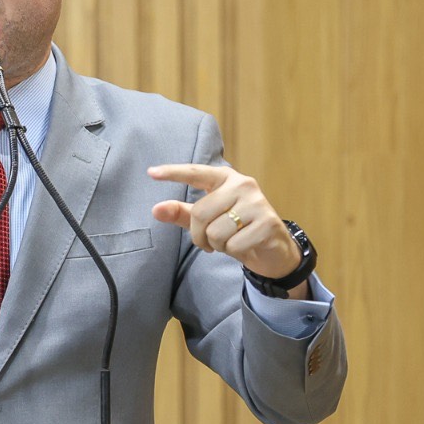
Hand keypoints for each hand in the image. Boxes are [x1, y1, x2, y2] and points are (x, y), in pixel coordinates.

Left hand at [148, 163, 302, 281]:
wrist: (272, 249)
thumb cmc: (236, 230)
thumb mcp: (207, 221)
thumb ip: (182, 214)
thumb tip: (156, 209)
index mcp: (226, 178)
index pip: (197, 173)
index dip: (174, 172)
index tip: (151, 172)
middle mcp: (242, 184)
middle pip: (200, 213)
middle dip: (200, 235)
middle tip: (211, 241)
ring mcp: (257, 202)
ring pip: (215, 232)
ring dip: (218, 245)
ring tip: (230, 241)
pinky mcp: (267, 223)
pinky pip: (233, 244)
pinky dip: (233, 251)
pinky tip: (244, 245)